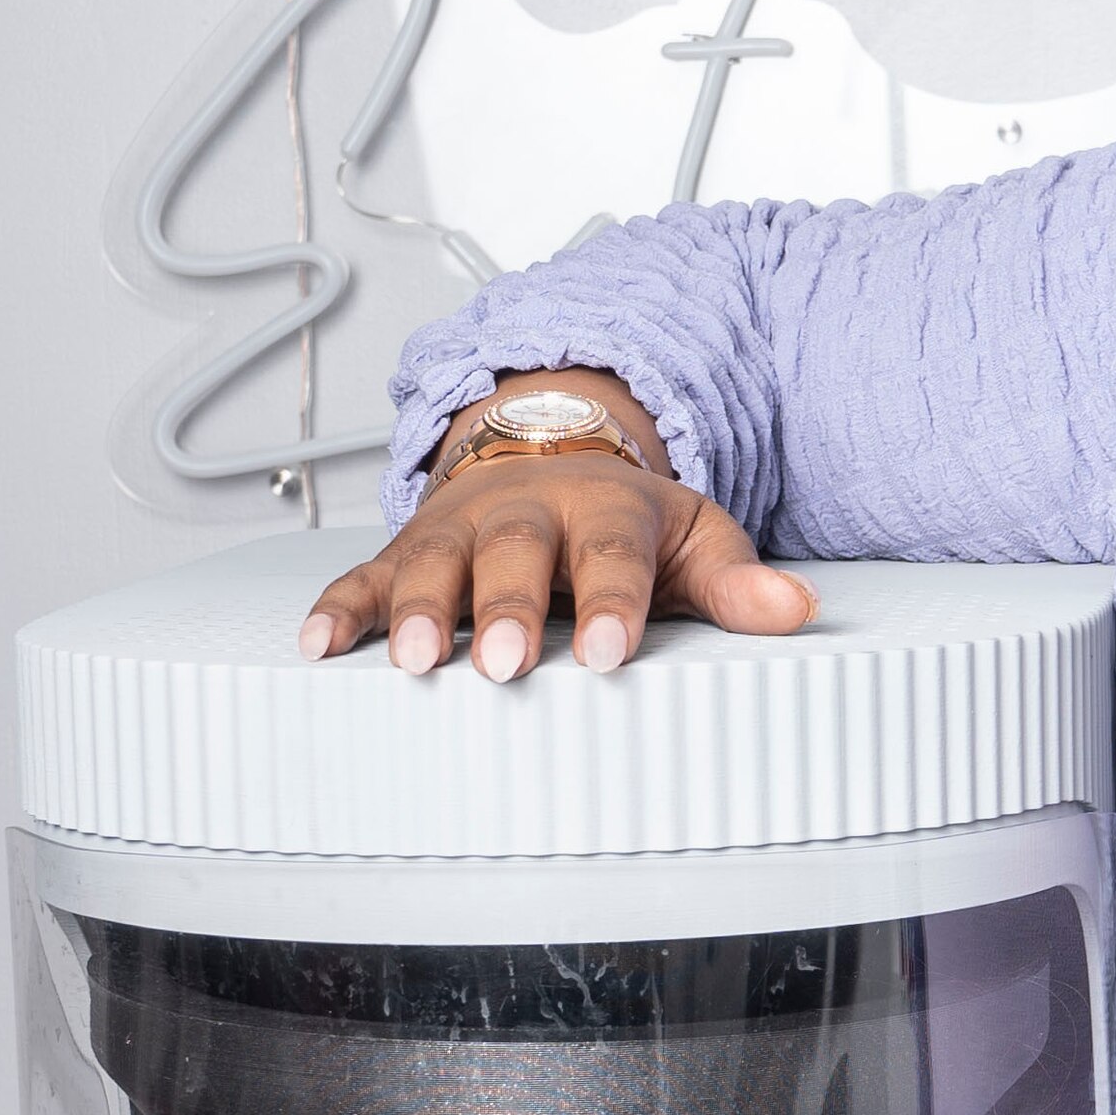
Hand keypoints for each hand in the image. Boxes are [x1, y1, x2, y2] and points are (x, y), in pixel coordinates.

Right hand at [297, 372, 817, 680]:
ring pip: (432, 564)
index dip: (610, 601)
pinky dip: (338, 608)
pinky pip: (363, 576)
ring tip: (410, 661)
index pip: (612, 553)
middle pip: (513, 555)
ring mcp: (458, 532)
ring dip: (414, 610)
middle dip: (504, 606)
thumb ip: (735, 580)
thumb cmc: (620, 519)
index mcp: (603, 510)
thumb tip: (797, 610)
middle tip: (504, 661)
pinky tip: (318, 645)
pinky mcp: (406, 551)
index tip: (610, 653)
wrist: (545, 452)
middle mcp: (524, 514)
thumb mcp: (689, 538)